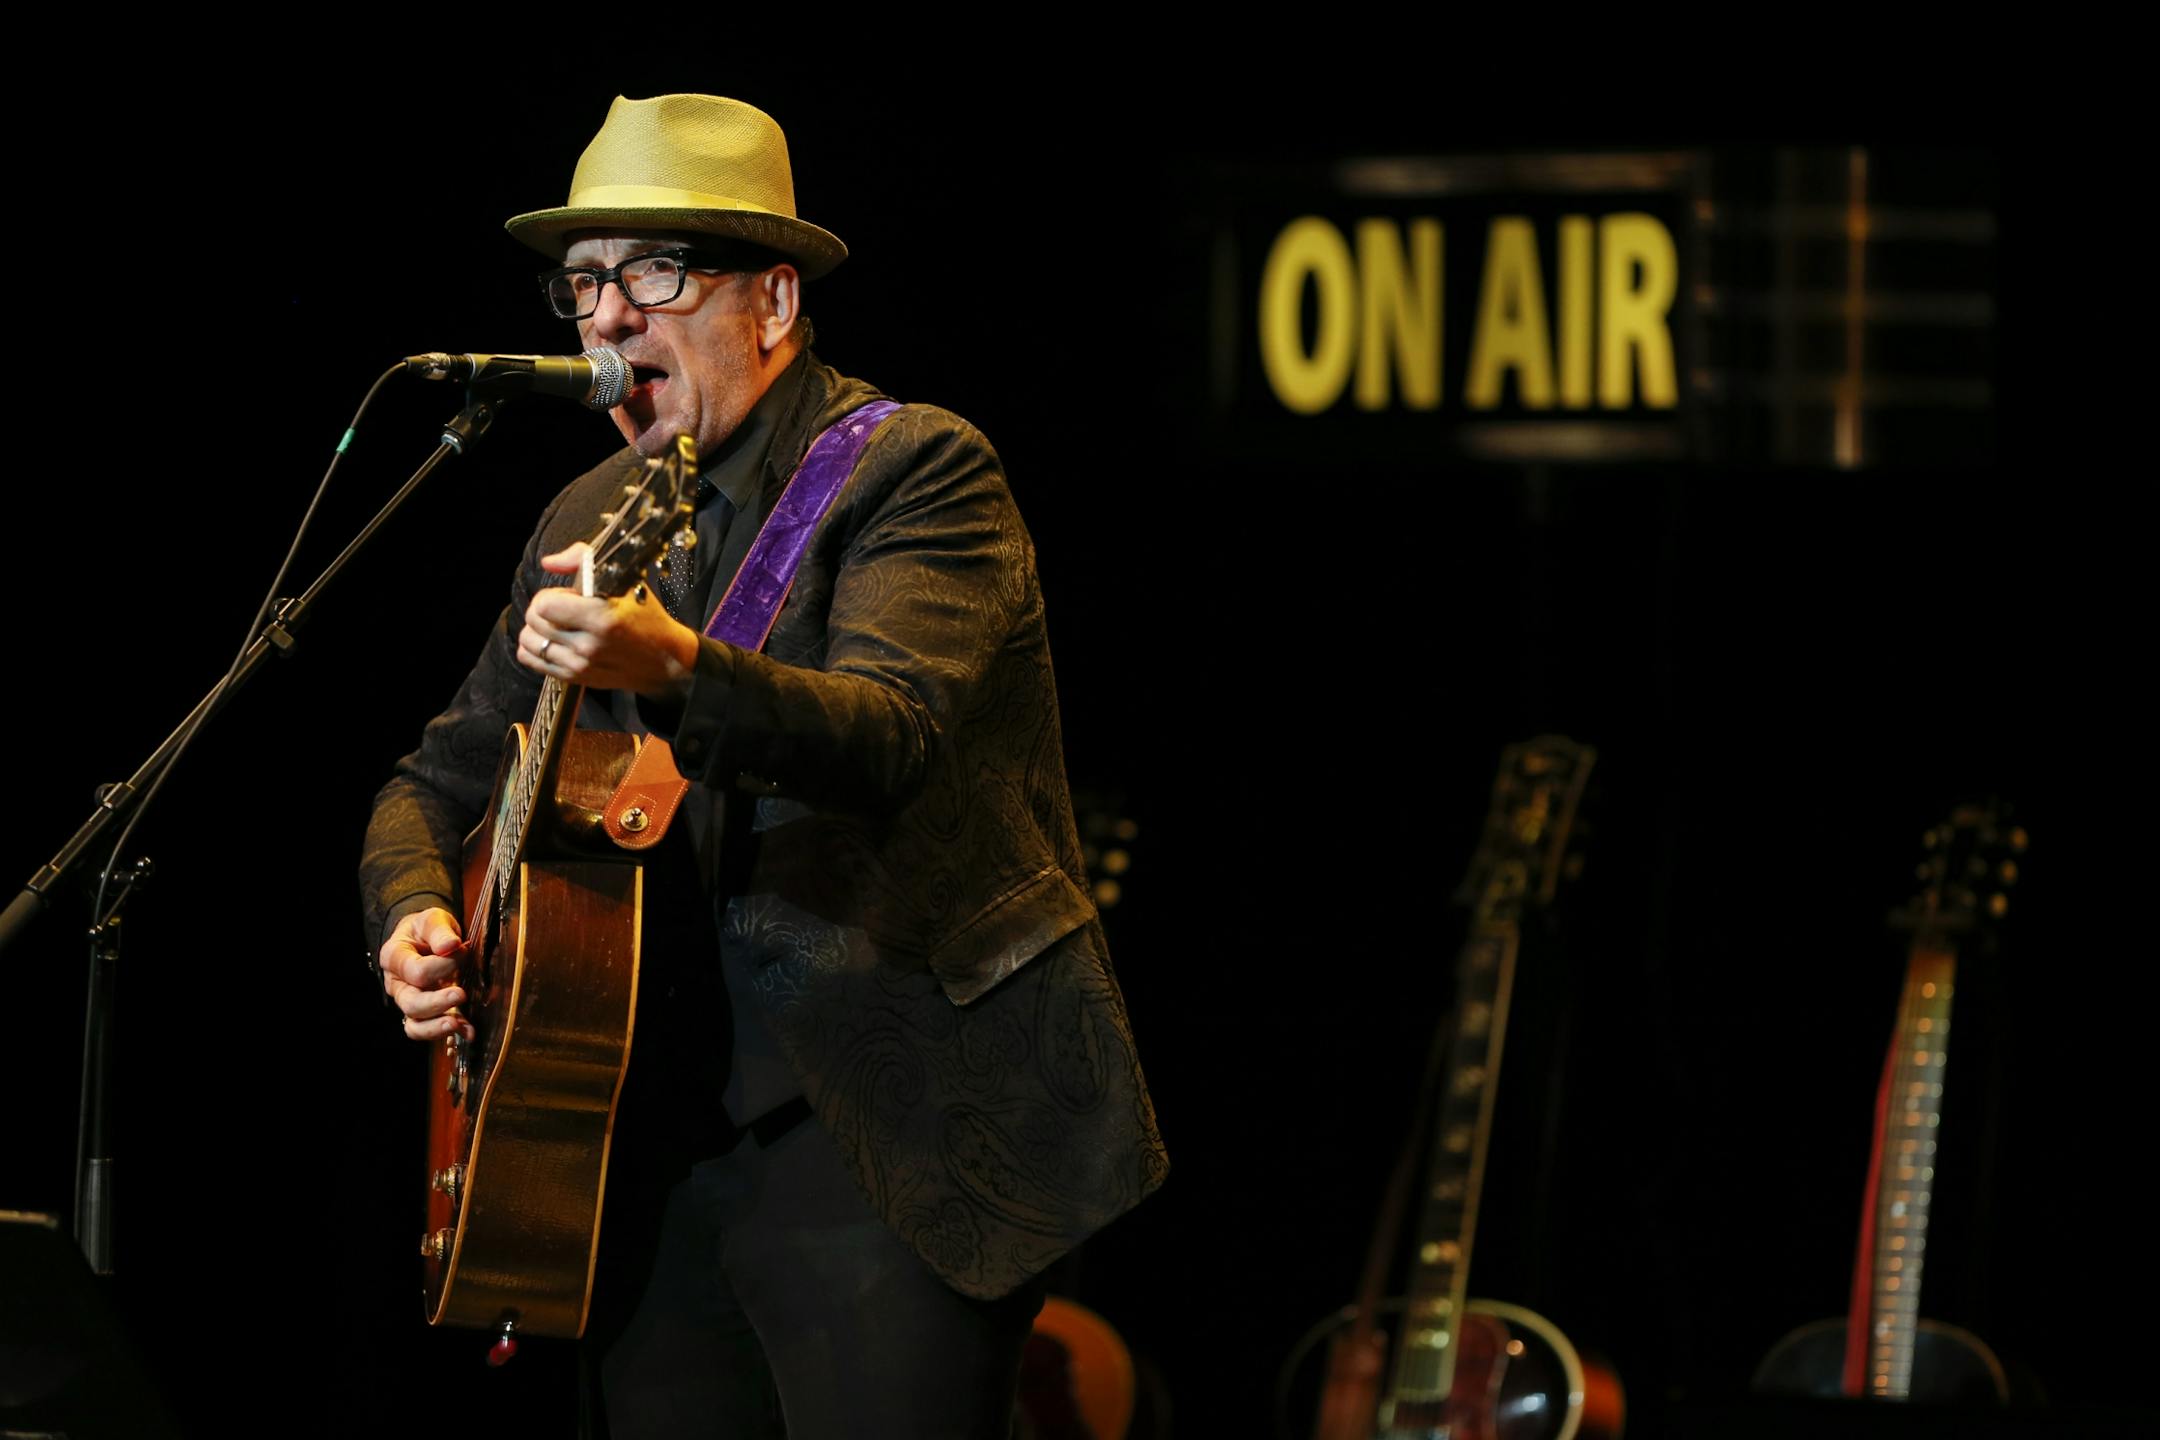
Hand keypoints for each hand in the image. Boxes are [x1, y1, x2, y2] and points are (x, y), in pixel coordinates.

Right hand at [380, 907, 471, 1042]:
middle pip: (411, 1003)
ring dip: (437, 1027)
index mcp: (394, 958)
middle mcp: (397, 984)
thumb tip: (451, 945)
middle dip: (436, 1002)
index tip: (463, 951)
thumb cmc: (426, 930)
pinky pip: (428, 1030)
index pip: (415, 971)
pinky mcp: (424, 1013)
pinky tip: (467, 1031)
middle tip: (460, 994)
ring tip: (457, 1024)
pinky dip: (447, 1033)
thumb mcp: (432, 919)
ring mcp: (409, 1001)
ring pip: (415, 1024)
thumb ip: (439, 931)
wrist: (424, 938)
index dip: (441, 966)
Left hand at [518, 542, 699, 699]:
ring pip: (528, 641)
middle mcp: (588, 645)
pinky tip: (551, 640)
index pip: (544, 604)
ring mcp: (579, 665)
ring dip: (537, 629)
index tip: (567, 595)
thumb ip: (583, 560)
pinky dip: (534, 648)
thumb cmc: (646, 617)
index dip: (551, 594)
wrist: (665, 660)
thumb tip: (549, 563)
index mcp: (602, 618)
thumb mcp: (625, 580)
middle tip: (562, 608)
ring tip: (556, 625)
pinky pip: (532, 661)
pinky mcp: (575, 678)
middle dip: (542, 608)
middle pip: (534, 620)